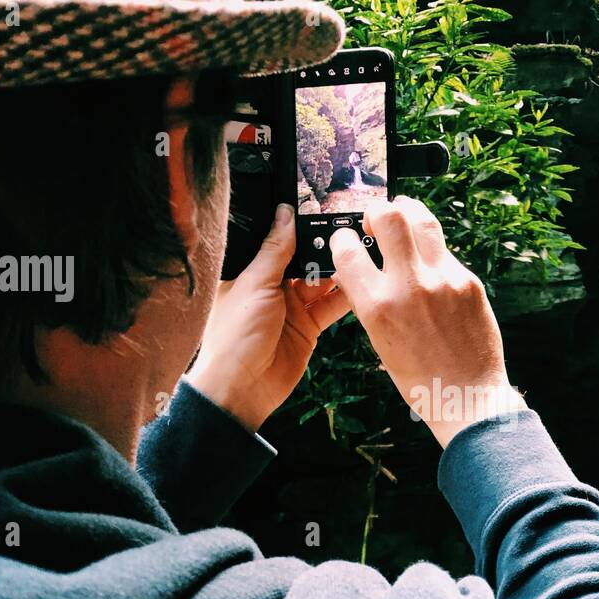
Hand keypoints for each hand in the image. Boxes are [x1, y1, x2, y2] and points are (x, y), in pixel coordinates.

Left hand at [188, 203, 349, 430]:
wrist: (243, 388)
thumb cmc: (235, 335)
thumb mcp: (255, 284)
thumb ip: (276, 250)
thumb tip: (285, 213)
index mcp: (250, 271)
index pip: (279, 241)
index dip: (300, 227)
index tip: (325, 210)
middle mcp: (272, 286)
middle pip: (304, 258)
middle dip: (325, 247)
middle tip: (351, 230)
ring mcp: (293, 307)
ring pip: (322, 281)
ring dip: (339, 270)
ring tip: (361, 252)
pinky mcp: (309, 326)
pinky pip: (332, 306)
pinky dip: (346, 297)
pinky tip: (362, 282)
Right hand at [329, 195, 526, 448]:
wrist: (467, 395)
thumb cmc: (419, 377)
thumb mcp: (379, 341)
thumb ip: (367, 300)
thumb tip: (355, 268)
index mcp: (378, 307)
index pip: (347, 250)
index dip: (341, 239)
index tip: (345, 240)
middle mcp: (410, 286)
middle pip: (389, 216)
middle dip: (377, 210)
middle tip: (377, 219)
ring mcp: (444, 279)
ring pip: (423, 220)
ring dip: (408, 212)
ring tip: (403, 219)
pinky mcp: (469, 281)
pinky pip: (444, 253)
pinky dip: (431, 253)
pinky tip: (429, 265)